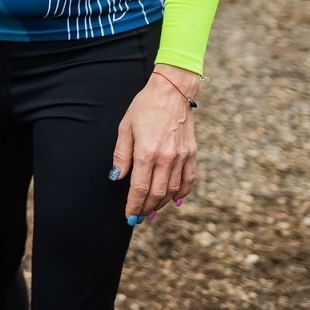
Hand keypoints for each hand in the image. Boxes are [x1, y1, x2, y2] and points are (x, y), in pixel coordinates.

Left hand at [112, 65, 199, 221]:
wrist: (172, 92)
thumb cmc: (144, 107)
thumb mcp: (125, 127)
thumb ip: (122, 155)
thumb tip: (116, 177)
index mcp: (147, 152)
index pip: (140, 187)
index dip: (134, 204)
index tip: (129, 215)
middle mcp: (167, 157)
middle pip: (157, 193)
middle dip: (147, 208)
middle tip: (138, 217)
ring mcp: (182, 156)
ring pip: (173, 190)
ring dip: (162, 203)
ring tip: (152, 210)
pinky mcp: (192, 153)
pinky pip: (189, 180)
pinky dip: (182, 193)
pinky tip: (174, 200)